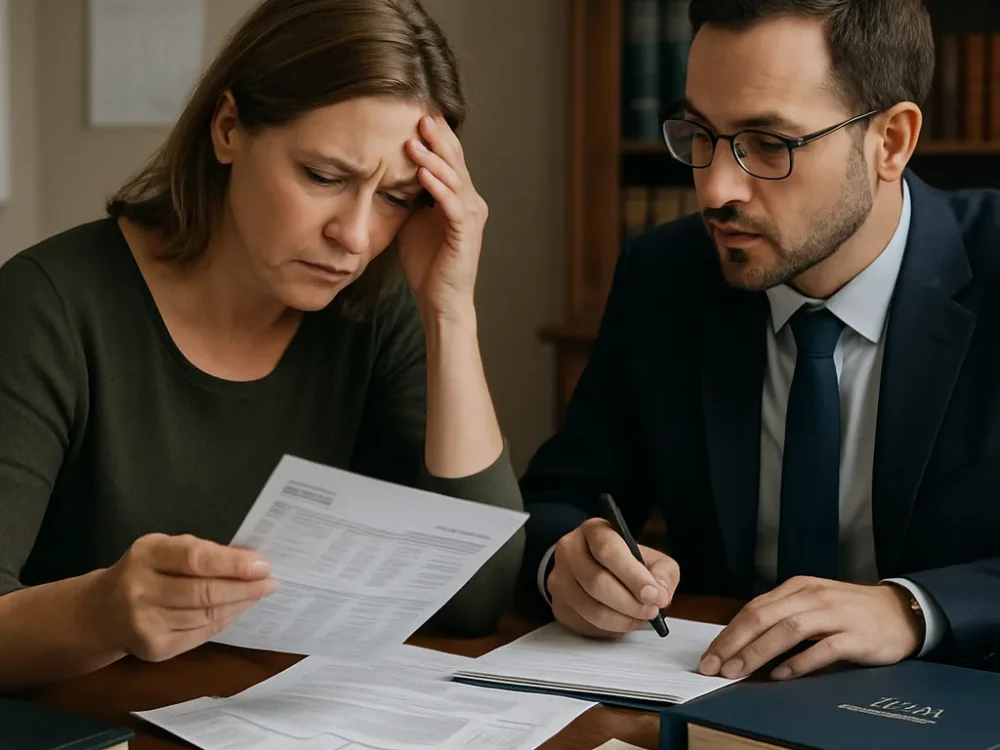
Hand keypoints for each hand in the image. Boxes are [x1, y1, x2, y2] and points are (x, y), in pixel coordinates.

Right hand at [91, 533, 277, 661]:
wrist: (101, 612)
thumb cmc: (144, 570)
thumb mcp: (163, 548)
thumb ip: (199, 552)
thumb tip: (249, 562)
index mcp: (146, 556)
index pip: (194, 560)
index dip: (232, 564)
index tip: (263, 565)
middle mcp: (140, 591)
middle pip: (203, 592)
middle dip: (244, 587)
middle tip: (271, 582)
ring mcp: (146, 624)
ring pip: (206, 615)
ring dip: (240, 604)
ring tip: (260, 593)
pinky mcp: (155, 649)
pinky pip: (201, 634)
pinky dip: (225, 619)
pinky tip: (238, 608)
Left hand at [397, 114, 486, 321]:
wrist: (440, 300)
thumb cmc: (426, 264)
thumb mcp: (412, 222)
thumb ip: (407, 197)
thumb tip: (385, 173)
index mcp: (458, 198)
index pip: (449, 160)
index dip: (436, 138)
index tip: (415, 115)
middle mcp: (470, 202)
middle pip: (455, 162)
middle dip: (438, 138)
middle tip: (420, 114)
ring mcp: (470, 217)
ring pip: (454, 179)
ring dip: (433, 159)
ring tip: (414, 140)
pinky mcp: (465, 233)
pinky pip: (452, 204)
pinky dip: (438, 187)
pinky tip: (421, 173)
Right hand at [547, 518, 679, 637]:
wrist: (592, 567)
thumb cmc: (624, 562)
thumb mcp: (651, 558)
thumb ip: (662, 573)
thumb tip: (659, 594)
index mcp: (594, 530)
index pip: (608, 550)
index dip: (632, 575)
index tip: (653, 595)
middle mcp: (570, 549)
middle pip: (597, 581)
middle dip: (630, 602)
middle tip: (651, 611)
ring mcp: (560, 577)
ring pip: (590, 607)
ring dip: (622, 619)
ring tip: (640, 617)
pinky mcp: (559, 603)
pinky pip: (585, 622)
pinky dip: (610, 627)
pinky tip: (624, 620)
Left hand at [698, 577, 922, 680]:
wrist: (901, 611)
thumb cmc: (850, 612)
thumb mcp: (812, 605)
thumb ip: (782, 617)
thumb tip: (743, 642)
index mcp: (797, 588)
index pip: (753, 609)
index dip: (728, 633)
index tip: (710, 655)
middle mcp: (811, 596)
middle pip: (763, 617)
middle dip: (733, 643)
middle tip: (714, 666)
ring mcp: (833, 614)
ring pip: (787, 630)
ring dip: (758, 652)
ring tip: (737, 671)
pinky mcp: (854, 635)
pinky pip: (822, 649)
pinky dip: (798, 662)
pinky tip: (780, 675)